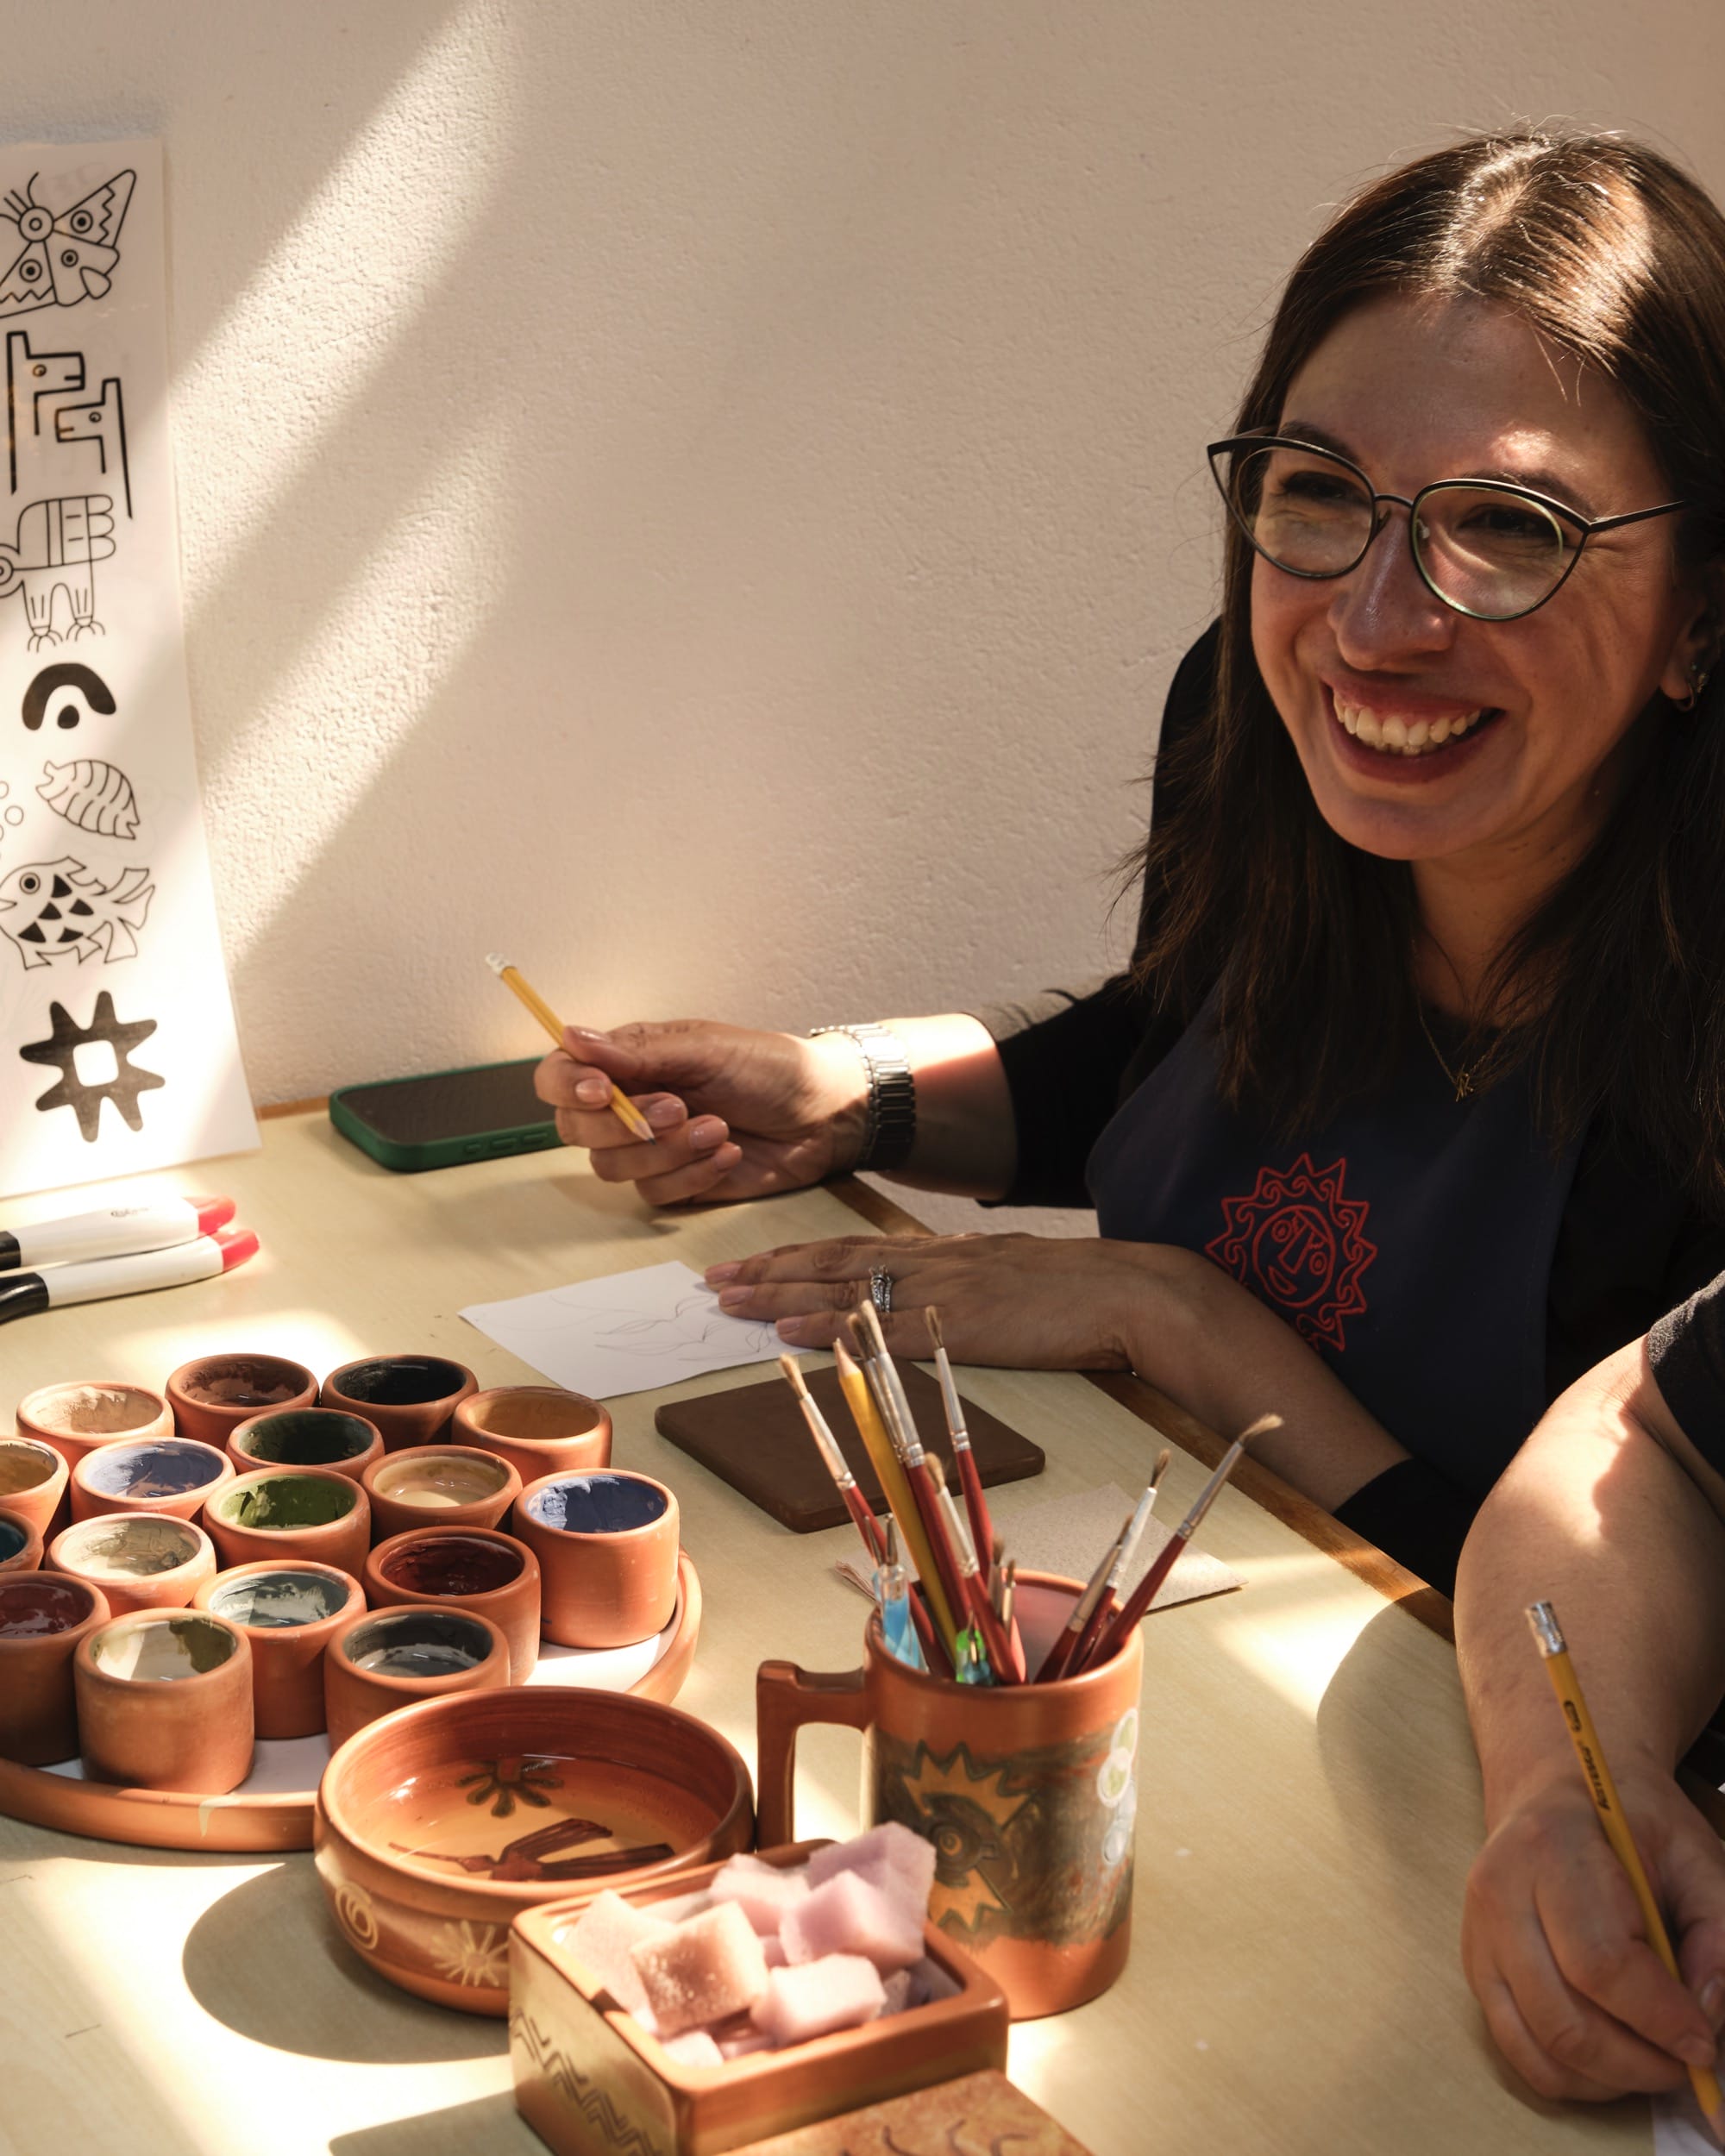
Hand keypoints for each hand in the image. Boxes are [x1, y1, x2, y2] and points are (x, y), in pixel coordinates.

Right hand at [534, 1019, 867, 1206]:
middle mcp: (629, 1104)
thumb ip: (637, 1052)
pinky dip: (692, 1176)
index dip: (566, 1086)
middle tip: (680, 1109)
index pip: (559, 1075)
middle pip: (574, 1129)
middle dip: (624, 1125)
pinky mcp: (675, 1183)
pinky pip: (653, 1193)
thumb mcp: (706, 1050)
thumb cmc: (770, 1068)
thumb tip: (571, 1036)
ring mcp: (649, 1148)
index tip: (600, 1090)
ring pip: (612, 1167)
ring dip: (665, 1152)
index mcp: (628, 1061)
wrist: (823, 1114)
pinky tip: (729, 1154)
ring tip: (718, 1129)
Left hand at [704, 1230, 1192, 1366]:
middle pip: (834, 1260)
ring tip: (730, 1296)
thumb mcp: (1013, 1276)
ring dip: (780, 1290)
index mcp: (948, 1251)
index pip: (856, 1247)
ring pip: (843, 1285)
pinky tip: (791, 1327)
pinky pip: (879, 1326)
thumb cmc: (1083, 1292)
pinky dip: (830, 1325)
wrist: (1132, 1291)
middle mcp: (935, 1261)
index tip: (753, 1260)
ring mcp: (944, 1291)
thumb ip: (967, 1284)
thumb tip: (930, 1300)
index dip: (798, 1254)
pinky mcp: (959, 1326)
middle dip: (769, 1267)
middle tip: (714, 1276)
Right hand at [1462, 1766, 1724, 2100]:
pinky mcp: (1475, 1967)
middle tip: (1687, 2064)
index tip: (1705, 2043)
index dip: (1658, 2018)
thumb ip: (1717, 1931)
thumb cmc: (1631, 1823)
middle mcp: (1498, 1892)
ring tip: (1654, 2061)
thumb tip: (1710, 2016)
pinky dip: (1573, 2077)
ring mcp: (1478, 1934)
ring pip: (1539, 2046)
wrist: (1557, 1791)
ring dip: (1609, 2080)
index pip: (1599, 1962)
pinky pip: (1518, 2050)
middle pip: (1564, 2019)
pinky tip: (1613, 2059)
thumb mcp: (1695, 1855)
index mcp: (1551, 1848)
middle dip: (1638, 2063)